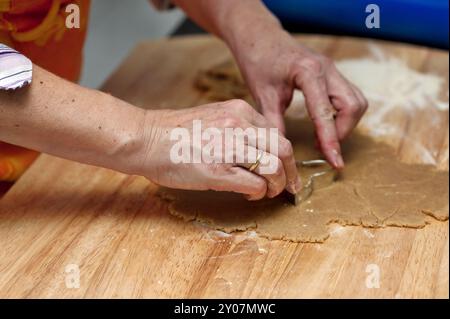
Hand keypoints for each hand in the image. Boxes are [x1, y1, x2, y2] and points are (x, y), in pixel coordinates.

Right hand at [137, 99, 300, 199]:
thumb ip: (238, 127)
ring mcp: (230, 147)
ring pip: (274, 168)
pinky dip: (259, 193)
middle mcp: (239, 125)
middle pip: (283, 149)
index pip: (276, 133)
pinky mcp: (219, 171)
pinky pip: (255, 184)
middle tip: (291, 185)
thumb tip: (257, 150)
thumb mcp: (213, 117)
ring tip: (271, 192)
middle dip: (291, 171)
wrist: (146, 138)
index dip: (284, 154)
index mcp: (238, 111)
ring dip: (278, 184)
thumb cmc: (174, 131)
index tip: (284, 166)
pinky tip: (251, 195)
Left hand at [233, 31, 367, 168]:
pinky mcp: (331, 72)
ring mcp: (332, 69)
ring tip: (323, 138)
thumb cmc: (258, 62)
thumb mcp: (263, 95)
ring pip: (356, 100)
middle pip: (353, 105)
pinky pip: (349, 95)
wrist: (259, 37)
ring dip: (345, 123)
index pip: (325, 112)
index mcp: (309, 72)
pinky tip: (323, 123)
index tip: (336, 162)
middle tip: (323, 147)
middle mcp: (327, 68)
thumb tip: (282, 153)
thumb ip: (274, 124)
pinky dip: (342, 113)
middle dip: (343, 131)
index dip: (331, 140)